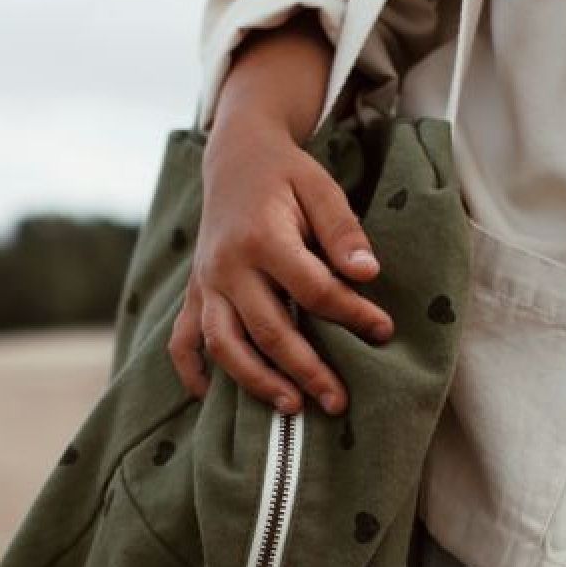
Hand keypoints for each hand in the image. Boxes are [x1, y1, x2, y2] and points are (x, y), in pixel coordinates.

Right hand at [168, 111, 394, 415]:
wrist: (234, 157)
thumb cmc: (286, 176)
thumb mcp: (321, 188)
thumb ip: (344, 230)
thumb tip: (368, 274)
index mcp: (262, 237)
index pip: (312, 289)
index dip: (351, 314)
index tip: (383, 330)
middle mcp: (228, 266)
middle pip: (269, 330)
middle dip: (308, 370)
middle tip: (339, 402)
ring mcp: (206, 284)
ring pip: (225, 345)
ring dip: (257, 382)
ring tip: (292, 408)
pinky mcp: (194, 293)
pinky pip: (183, 341)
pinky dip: (192, 372)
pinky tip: (210, 397)